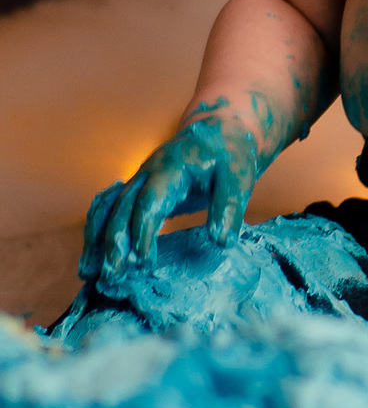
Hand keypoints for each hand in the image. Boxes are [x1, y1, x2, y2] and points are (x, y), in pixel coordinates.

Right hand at [81, 115, 258, 278]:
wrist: (219, 131)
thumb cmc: (230, 154)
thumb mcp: (239, 176)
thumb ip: (230, 207)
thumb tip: (222, 243)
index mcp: (170, 167)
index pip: (150, 202)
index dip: (143, 233)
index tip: (142, 264)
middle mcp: (147, 172)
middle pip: (121, 208)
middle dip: (114, 243)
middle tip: (114, 276)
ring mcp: (138, 179)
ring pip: (107, 208)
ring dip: (97, 239)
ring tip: (90, 273)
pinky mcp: (137, 188)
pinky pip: (107, 208)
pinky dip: (96, 231)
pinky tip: (91, 257)